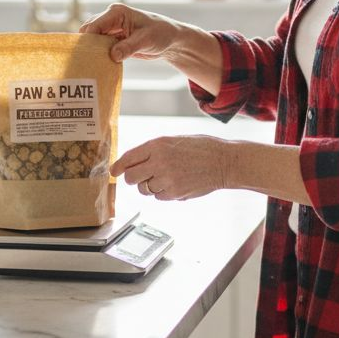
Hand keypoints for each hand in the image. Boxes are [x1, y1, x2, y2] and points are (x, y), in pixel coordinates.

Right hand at [79, 3, 183, 62]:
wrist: (171, 40)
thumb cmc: (161, 34)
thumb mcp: (146, 41)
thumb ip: (128, 47)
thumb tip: (112, 56)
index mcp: (116, 13)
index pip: (94, 26)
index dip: (87, 40)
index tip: (86, 56)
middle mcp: (110, 19)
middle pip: (89, 33)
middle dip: (87, 47)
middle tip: (86, 63)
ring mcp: (111, 30)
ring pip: (93, 41)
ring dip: (93, 52)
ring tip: (91, 67)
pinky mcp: (114, 40)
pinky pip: (101, 48)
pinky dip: (99, 56)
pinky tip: (99, 66)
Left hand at [112, 135, 230, 200]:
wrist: (224, 162)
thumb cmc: (201, 149)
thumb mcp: (175, 141)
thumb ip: (154, 151)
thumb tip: (133, 164)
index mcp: (158, 145)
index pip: (129, 158)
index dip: (119, 167)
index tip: (114, 172)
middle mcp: (159, 161)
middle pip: (132, 178)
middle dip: (135, 179)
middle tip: (143, 177)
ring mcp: (167, 178)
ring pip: (145, 189)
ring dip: (151, 186)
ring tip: (168, 177)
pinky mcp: (175, 192)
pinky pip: (159, 196)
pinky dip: (164, 193)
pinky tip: (177, 183)